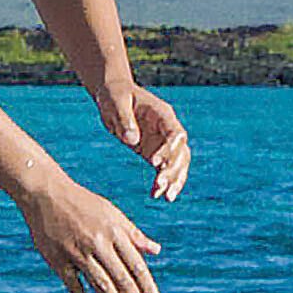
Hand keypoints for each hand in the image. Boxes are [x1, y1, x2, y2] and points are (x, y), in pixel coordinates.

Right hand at [23, 178, 167, 292]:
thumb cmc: (82, 203)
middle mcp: (98, 244)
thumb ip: (134, 234)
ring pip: (101, 285)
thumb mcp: (112, 214)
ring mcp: (77, 253)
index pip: (136, 265)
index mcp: (114, 232)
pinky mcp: (57, 259)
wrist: (45, 193)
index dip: (147, 286)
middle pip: (121, 279)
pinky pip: (73, 285)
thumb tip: (156, 251)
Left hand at [103, 84, 193, 198]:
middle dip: (174, 169)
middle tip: (161, 184)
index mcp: (162, 114)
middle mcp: (168, 129)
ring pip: (177, 163)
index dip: (170, 148)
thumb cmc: (115, 95)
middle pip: (180, 151)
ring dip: (174, 180)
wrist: (112, 95)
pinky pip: (163, 169)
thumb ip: (125, 120)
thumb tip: (132, 140)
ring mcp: (163, 142)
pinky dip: (162, 182)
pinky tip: (156, 195)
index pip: (175, 133)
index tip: (155, 162)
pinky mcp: (154, 152)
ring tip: (167, 197)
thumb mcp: (116, 103)